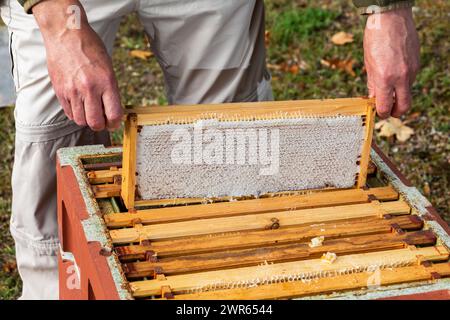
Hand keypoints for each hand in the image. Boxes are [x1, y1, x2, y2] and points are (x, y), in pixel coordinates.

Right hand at [32, 0, 122, 130]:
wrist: (66, 34)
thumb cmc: (90, 49)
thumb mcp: (108, 68)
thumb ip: (111, 91)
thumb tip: (113, 112)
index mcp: (106, 82)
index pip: (113, 114)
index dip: (115, 123)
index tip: (114, 123)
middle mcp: (89, 88)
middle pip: (95, 123)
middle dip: (100, 126)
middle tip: (102, 121)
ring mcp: (72, 90)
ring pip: (80, 121)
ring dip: (87, 120)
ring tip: (90, 112)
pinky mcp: (60, 91)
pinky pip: (68, 112)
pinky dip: (75, 114)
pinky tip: (79, 106)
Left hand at [364, 8, 419, 118]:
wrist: (391, 17)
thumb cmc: (375, 38)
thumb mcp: (368, 63)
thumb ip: (372, 84)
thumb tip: (373, 99)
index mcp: (384, 78)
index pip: (385, 106)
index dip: (381, 113)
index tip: (378, 112)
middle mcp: (400, 77)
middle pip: (404, 106)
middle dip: (396, 112)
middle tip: (388, 111)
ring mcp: (411, 70)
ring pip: (407, 92)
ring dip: (398, 95)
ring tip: (387, 87)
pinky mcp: (417, 64)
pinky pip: (410, 80)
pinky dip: (402, 82)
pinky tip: (394, 73)